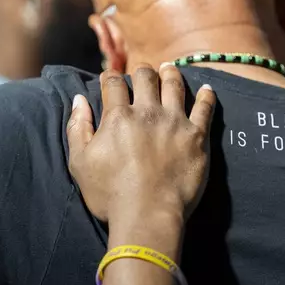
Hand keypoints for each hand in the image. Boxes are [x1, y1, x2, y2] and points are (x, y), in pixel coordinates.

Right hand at [67, 63, 215, 224]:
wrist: (148, 215)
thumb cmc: (110, 194)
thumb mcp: (80, 163)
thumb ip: (77, 127)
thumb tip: (79, 99)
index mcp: (118, 116)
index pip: (114, 83)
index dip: (111, 77)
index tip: (111, 77)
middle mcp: (148, 112)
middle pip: (145, 78)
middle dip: (141, 72)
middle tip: (142, 74)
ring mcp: (175, 122)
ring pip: (174, 85)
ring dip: (170, 74)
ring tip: (169, 69)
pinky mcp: (197, 136)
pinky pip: (205, 108)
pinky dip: (206, 95)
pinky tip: (207, 88)